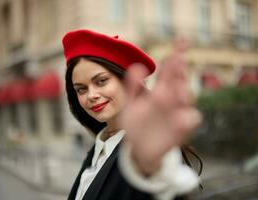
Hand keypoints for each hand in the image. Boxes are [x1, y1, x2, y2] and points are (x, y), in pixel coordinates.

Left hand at [120, 38, 201, 175]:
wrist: (138, 150)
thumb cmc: (136, 126)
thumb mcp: (131, 105)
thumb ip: (133, 87)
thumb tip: (138, 66)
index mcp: (159, 92)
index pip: (170, 71)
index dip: (176, 56)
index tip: (180, 41)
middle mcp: (171, 100)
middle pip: (181, 80)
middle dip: (179, 70)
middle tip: (176, 61)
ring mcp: (177, 113)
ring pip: (188, 96)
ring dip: (183, 89)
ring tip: (174, 87)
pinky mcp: (181, 129)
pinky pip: (191, 119)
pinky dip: (188, 117)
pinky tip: (181, 116)